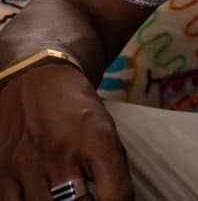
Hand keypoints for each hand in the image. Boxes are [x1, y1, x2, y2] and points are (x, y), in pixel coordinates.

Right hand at [0, 63, 132, 200]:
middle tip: (85, 199)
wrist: (36, 79)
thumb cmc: (77, 109)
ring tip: (64, 198)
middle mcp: (61, 153)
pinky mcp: (1, 171)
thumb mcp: (106, 130)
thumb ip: (112, 170)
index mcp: (97, 141)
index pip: (116, 195)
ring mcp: (28, 164)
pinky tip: (40, 197)